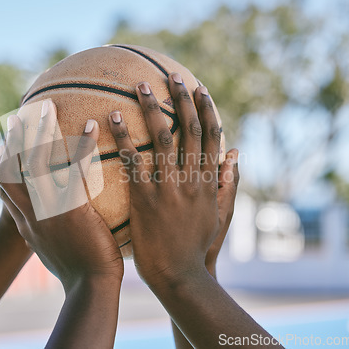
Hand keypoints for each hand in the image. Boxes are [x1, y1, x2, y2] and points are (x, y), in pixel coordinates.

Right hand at [0, 100, 123, 289]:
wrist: (89, 288)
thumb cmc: (77, 272)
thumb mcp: (51, 250)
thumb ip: (44, 233)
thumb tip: (44, 227)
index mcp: (25, 223)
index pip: (6, 188)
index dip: (4, 163)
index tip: (7, 145)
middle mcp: (30, 213)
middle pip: (12, 168)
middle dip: (12, 141)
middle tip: (18, 116)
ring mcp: (48, 210)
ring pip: (37, 163)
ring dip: (41, 132)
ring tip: (48, 107)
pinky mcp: (72, 209)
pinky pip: (74, 170)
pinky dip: (81, 146)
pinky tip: (92, 125)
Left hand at [108, 74, 232, 286]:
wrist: (179, 274)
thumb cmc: (197, 246)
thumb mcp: (221, 215)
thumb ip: (228, 183)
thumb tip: (235, 153)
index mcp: (209, 181)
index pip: (210, 136)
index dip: (206, 109)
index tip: (199, 88)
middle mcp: (191, 178)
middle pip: (188, 129)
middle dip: (180, 99)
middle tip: (171, 74)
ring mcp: (168, 187)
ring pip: (162, 138)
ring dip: (152, 108)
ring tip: (140, 85)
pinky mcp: (145, 198)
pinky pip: (133, 161)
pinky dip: (123, 138)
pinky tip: (112, 118)